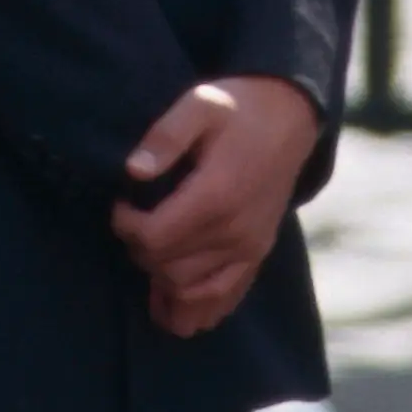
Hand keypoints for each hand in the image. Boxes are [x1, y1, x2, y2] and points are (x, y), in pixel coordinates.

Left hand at [111, 74, 320, 338]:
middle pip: (169, 270)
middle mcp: (236, 231)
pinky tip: (171, 299)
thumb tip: (133, 172)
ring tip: (149, 255)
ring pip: (191, 294)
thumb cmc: (239, 107)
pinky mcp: (258, 255)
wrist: (290, 116)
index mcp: (217, 194)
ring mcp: (250, 249)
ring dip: (160, 282)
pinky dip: (194, 308)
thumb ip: (165, 136)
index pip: (155, 238)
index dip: (126, 227)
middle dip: (140, 252)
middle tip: (135, 224)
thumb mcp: (199, 103)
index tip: (121, 205)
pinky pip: (223, 300)